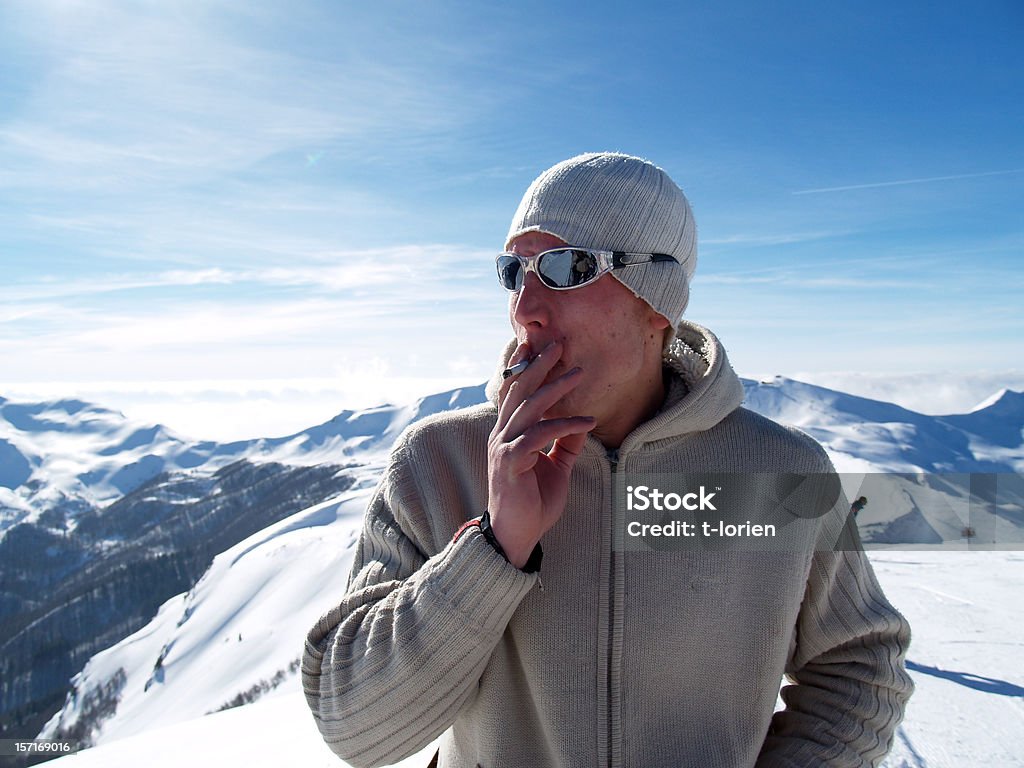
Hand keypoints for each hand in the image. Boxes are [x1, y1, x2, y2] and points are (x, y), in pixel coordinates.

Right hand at [487, 340, 594, 567]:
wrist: (516, 535)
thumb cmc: (533, 503)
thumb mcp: (555, 468)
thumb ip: (564, 444)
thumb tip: (581, 423)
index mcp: (508, 434)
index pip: (516, 393)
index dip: (528, 369)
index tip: (543, 348)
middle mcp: (502, 435)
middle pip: (519, 391)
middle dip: (539, 366)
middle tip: (559, 344)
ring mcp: (504, 448)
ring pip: (530, 408)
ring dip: (556, 388)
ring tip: (579, 373)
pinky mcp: (511, 462)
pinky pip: (539, 436)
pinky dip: (564, 425)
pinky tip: (586, 422)